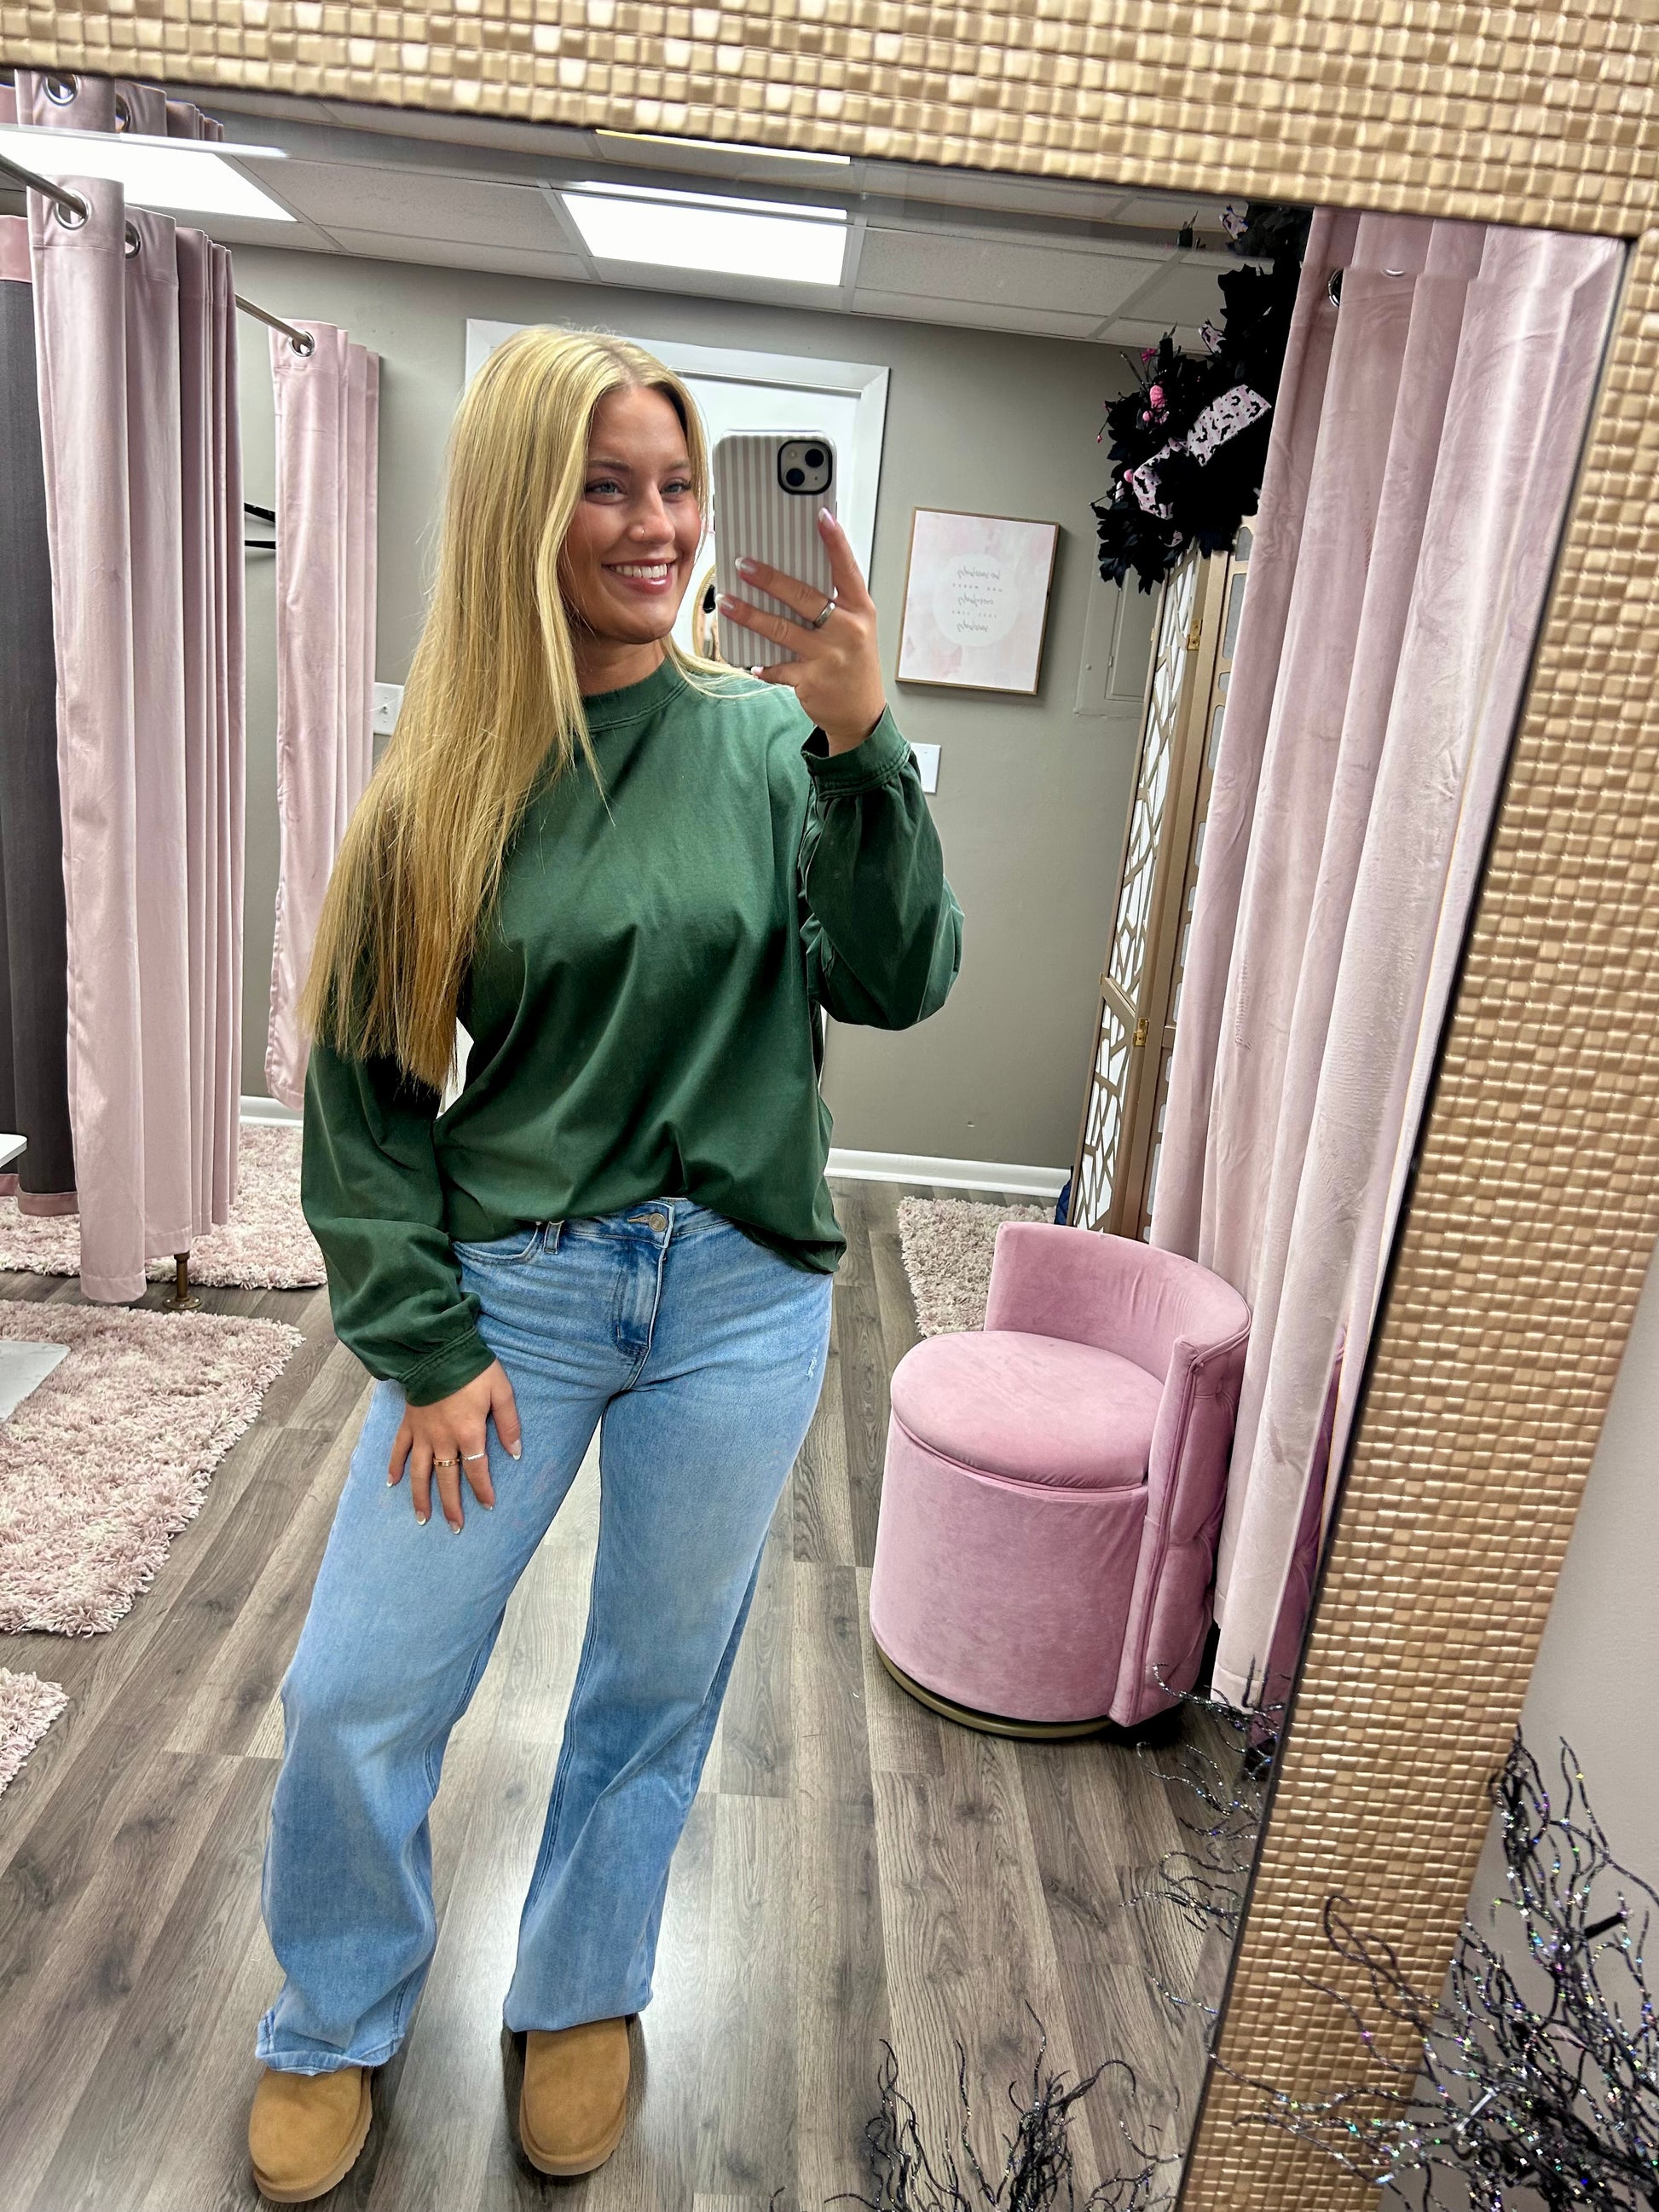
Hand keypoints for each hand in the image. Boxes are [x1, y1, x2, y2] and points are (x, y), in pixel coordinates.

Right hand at [388, 1359, 521, 1531]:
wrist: (438, 1349)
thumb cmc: (474, 1369)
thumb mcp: (502, 1392)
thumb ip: (509, 1423)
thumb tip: (515, 1452)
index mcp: (469, 1432)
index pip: (477, 1470)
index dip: (483, 1490)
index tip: (488, 1505)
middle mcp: (443, 1439)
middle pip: (448, 1479)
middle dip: (452, 1506)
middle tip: (455, 1527)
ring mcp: (423, 1433)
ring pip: (420, 1472)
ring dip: (421, 1497)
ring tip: (422, 1518)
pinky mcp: (408, 1423)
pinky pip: (399, 1449)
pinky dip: (394, 1467)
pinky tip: (392, 1483)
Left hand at [718, 509, 886, 753]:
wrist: (861, 713)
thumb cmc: (853, 663)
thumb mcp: (856, 628)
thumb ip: (834, 602)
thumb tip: (792, 576)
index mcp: (860, 610)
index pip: (847, 569)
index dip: (835, 542)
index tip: (821, 517)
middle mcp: (847, 630)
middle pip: (804, 598)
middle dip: (770, 579)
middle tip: (743, 565)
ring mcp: (828, 657)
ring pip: (782, 630)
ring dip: (751, 615)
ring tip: (728, 602)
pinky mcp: (811, 681)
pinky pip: (777, 668)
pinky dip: (761, 665)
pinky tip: (749, 661)